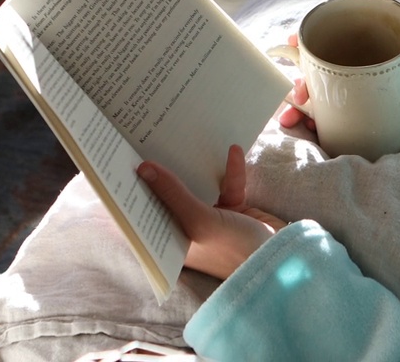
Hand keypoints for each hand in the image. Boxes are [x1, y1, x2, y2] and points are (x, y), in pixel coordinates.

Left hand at [137, 144, 285, 280]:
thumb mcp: (199, 221)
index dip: (132, 195)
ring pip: (197, 187)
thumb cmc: (233, 250)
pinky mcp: (233, 208)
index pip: (144, 217)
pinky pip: (227, 185)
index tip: (118, 167)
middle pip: (168, 197)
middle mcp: (187, 230)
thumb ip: (172, 194)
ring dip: (197, 168)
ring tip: (185, 141)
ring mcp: (210, 219)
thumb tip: (143, 168)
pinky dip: (231, 171)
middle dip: (162, 173)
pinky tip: (233, 152)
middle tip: (146, 142)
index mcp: (171, 243)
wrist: (281, 258)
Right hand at [275, 31, 399, 126]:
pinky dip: (323, 123)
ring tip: (291, 120)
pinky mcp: (370, 108)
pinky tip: (309, 133)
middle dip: (300, 81)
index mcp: (370, 39)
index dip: (307, 39)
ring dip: (305, 108)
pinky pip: (342, 114)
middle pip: (320, 70)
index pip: (331, 35)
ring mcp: (362, 87)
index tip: (292, 43)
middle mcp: (360, 61)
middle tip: (295, 94)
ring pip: (325, 95)